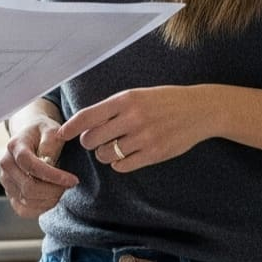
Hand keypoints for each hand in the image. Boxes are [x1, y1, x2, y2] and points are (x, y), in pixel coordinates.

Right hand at [0, 117, 77, 218]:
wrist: (30, 136)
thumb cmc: (42, 132)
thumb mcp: (51, 129)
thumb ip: (50, 143)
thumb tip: (48, 163)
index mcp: (15, 146)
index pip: (32, 166)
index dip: (54, 176)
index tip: (73, 180)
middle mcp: (6, 164)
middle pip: (28, 187)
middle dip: (54, 190)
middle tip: (70, 185)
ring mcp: (6, 180)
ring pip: (27, 200)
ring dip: (50, 199)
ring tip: (62, 189)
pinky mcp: (10, 193)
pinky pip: (23, 210)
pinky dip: (41, 208)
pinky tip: (52, 197)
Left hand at [55, 85, 216, 173]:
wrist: (200, 110)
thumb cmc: (165, 101)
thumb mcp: (138, 95)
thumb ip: (114, 108)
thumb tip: (85, 123)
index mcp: (126, 100)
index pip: (88, 116)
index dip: (70, 128)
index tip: (61, 135)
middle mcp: (132, 118)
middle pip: (92, 139)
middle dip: (90, 143)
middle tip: (97, 141)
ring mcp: (144, 138)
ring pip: (106, 155)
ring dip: (105, 154)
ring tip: (115, 147)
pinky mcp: (154, 154)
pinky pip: (122, 166)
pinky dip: (119, 164)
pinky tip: (127, 156)